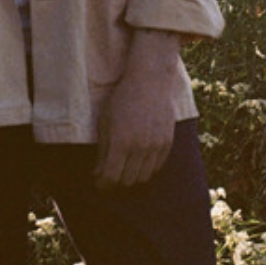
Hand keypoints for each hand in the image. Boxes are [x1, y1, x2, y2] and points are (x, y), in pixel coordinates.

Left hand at [92, 29, 180, 188]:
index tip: (99, 182)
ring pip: (144, 177)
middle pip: (127, 180)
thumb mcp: (105, 120)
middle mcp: (139, 147)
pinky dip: (147, 169)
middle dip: (116, 182)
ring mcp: (155, 146)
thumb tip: (98, 173)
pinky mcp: (167, 143)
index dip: (103, 183)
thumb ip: (103, 149)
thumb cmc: (122, 98)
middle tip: (111, 176)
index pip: (111, 176)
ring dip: (132, 178)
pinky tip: (139, 162)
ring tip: (125, 171)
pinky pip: (157, 167)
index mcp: (121, 141)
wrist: (150, 81)